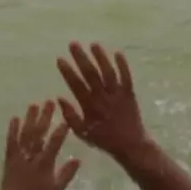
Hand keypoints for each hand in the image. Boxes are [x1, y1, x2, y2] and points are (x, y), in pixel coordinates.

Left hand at [0, 100, 80, 189]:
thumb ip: (67, 174)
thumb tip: (78, 159)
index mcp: (45, 164)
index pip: (54, 144)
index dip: (60, 131)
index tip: (65, 119)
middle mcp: (31, 157)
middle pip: (39, 134)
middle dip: (45, 118)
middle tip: (49, 103)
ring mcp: (19, 157)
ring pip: (25, 134)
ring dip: (30, 119)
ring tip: (34, 105)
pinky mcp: (9, 159)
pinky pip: (11, 142)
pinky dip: (13, 130)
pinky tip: (15, 118)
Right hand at [57, 42, 148, 160]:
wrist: (131, 145)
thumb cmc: (104, 139)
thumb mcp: (82, 133)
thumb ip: (70, 116)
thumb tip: (59, 98)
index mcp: (90, 106)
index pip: (76, 85)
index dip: (67, 71)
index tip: (60, 59)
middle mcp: (103, 97)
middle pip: (91, 74)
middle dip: (81, 58)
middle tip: (73, 44)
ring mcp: (117, 94)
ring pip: (108, 72)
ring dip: (101, 58)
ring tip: (93, 45)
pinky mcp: (130, 94)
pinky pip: (126, 77)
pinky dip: (123, 65)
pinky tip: (118, 53)